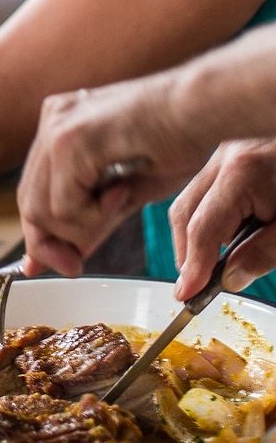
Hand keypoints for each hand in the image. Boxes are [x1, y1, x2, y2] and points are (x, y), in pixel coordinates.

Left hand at [18, 76, 211, 277]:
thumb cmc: (179, 138)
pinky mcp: (71, 140)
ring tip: (119, 202)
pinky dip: (94, 215)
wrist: (203, 107)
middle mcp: (53, 120)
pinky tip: (122, 192)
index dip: (39, 235)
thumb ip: (91, 218)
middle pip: (30, 201)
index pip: (33, 190)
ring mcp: (58, 126)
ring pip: (43, 209)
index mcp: (61, 123)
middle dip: (52, 243)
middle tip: (76, 264)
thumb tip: (64, 256)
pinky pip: (64, 205)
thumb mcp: (126, 188)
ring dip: (81, 227)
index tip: (51, 264)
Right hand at [171, 139, 275, 298]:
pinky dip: (208, 215)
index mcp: (242, 172)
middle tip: (194, 285)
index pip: (202, 228)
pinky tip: (225, 234)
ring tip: (209, 264)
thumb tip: (228, 278)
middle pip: (183, 211)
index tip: (186, 296)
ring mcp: (224, 150)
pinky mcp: (230, 151)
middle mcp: (223, 156)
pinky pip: (205, 187)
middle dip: (185, 252)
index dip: (192, 266)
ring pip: (190, 198)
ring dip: (194, 234)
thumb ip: (263, 253)